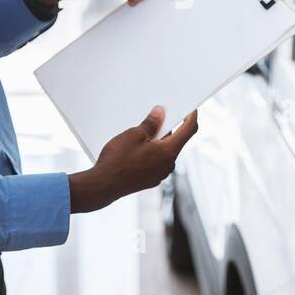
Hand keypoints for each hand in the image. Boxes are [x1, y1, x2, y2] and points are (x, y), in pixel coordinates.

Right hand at [68, 106, 198, 213]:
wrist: (103, 185)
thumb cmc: (117, 161)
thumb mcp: (134, 135)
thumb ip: (150, 124)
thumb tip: (160, 114)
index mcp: (168, 152)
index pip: (188, 130)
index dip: (191, 116)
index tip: (190, 109)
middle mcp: (168, 165)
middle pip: (176, 141)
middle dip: (168, 128)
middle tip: (156, 118)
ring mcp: (160, 174)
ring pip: (165, 152)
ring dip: (158, 142)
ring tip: (140, 136)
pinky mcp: (152, 179)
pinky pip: (157, 162)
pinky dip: (152, 153)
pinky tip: (137, 150)